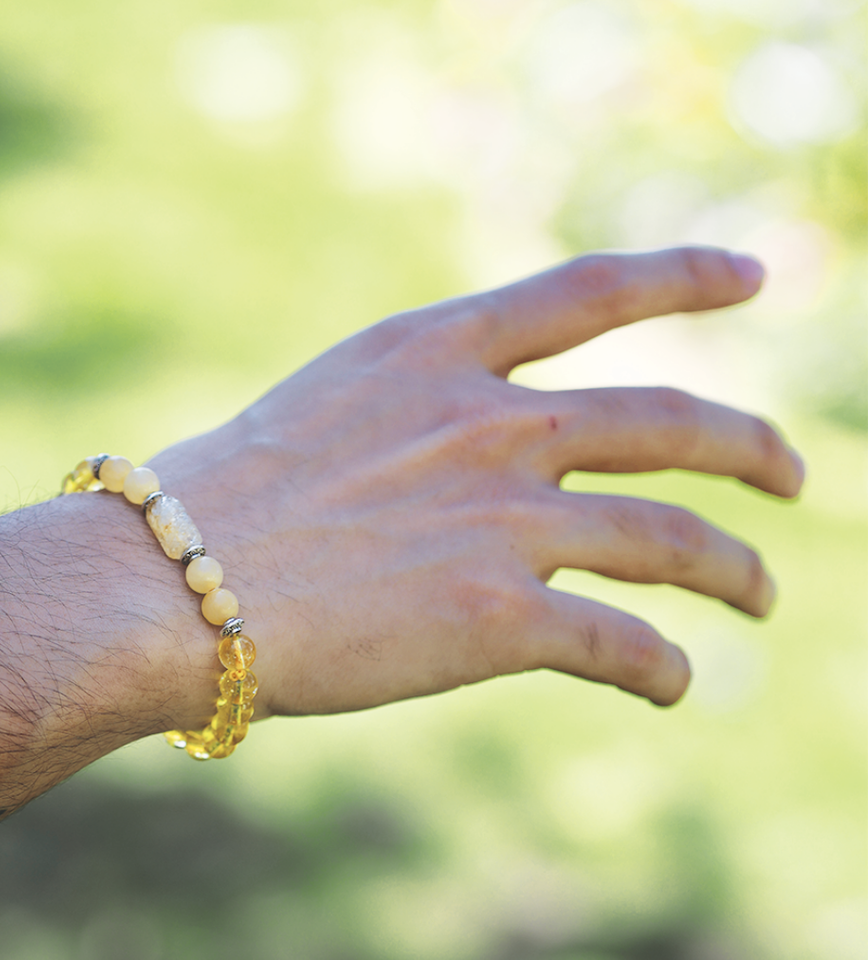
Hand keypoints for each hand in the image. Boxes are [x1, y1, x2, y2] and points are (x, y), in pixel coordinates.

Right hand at [148, 247, 802, 721]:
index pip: (591, 290)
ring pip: (668, 539)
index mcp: (437, 351)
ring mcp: (501, 518)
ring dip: (732, 569)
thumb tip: (477, 447)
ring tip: (760, 595)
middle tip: (790, 472)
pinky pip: (619, 644)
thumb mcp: (330, 408)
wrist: (168, 582)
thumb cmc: (222, 497)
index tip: (753, 275)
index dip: (685, 276)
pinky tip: (673, 685)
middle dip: (748, 446)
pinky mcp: (498, 618)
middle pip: (667, 420)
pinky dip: (659, 669)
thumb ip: (416, 412)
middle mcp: (489, 421)